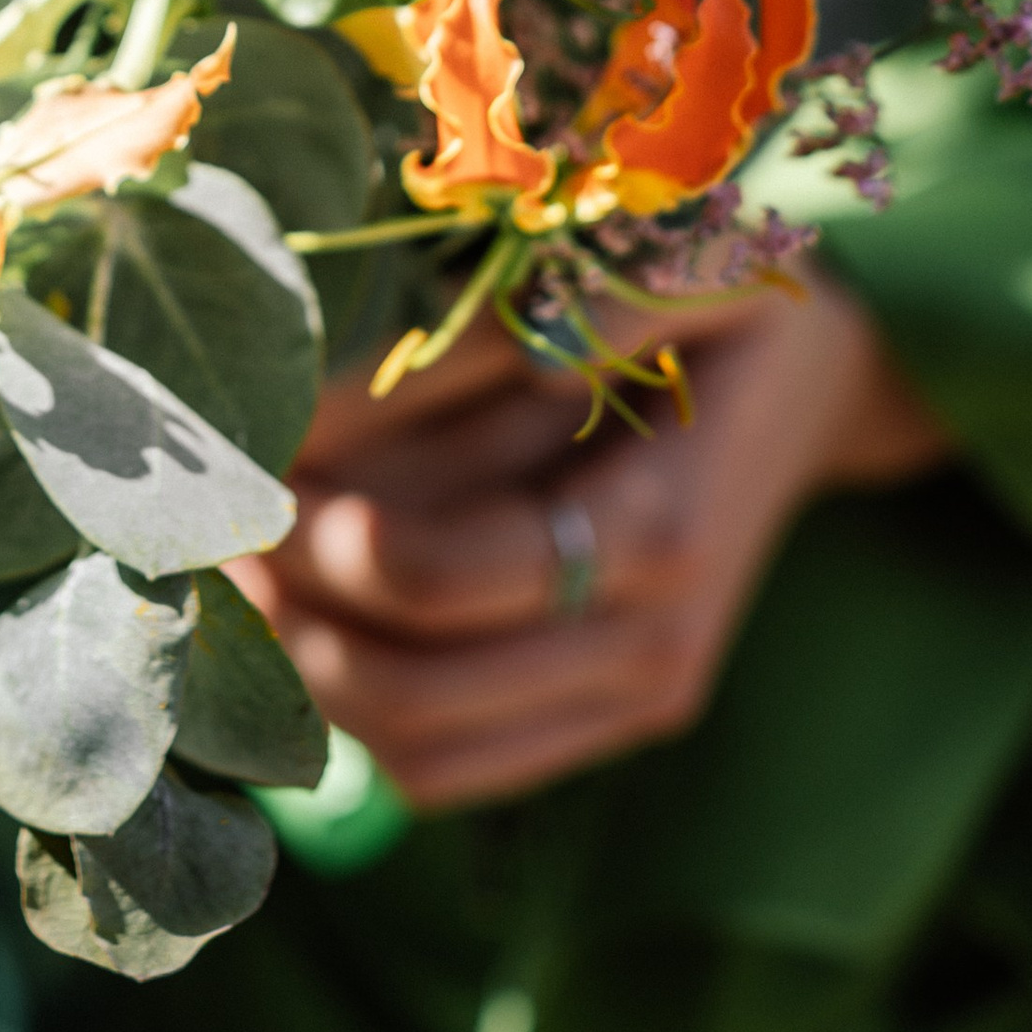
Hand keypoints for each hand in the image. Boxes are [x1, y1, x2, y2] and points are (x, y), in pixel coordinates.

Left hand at [234, 277, 949, 811]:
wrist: (822, 382)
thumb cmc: (723, 292)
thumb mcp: (653, 266)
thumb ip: (513, 322)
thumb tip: (349, 377)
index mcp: (663, 531)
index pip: (434, 574)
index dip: (314, 520)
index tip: (243, 445)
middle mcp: (651, 650)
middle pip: (403, 683)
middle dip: (285, 601)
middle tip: (208, 508)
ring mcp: (629, 703)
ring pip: (410, 746)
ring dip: (302, 659)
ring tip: (237, 548)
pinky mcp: (600, 722)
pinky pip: (444, 766)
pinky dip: (352, 702)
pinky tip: (302, 600)